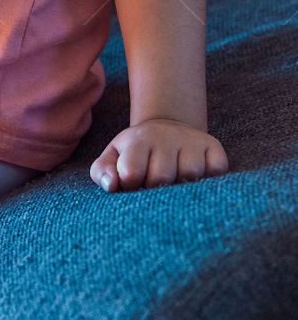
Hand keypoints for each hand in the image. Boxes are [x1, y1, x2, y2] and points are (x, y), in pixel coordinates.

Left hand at [90, 117, 228, 192]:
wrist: (167, 129)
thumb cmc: (136, 153)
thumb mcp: (113, 157)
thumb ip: (102, 171)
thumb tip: (112, 185)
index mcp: (138, 141)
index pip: (130, 172)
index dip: (130, 186)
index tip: (133, 184)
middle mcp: (165, 137)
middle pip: (161, 178)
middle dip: (155, 190)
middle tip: (155, 186)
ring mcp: (191, 142)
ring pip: (191, 176)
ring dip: (183, 189)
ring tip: (175, 184)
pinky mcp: (213, 148)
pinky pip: (217, 171)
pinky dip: (210, 181)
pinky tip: (198, 180)